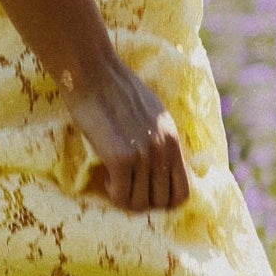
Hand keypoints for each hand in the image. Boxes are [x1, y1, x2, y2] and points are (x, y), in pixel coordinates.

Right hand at [65, 56, 190, 212]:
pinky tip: (106, 175)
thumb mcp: (152, 114)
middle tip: (126, 184)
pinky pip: (120, 195)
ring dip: (125, 196)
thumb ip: (159, 139)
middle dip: (142, 199)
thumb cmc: (115, 90)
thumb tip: (159, 165)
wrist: (93, 73)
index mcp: (172, 140)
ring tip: (114, 177)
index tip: (145, 189)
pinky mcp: (120, 157)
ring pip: (140, 203)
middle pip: (161, 202)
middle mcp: (162, 150)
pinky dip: (112, 192)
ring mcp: (143, 155)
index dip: (164, 199)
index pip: (182, 192)